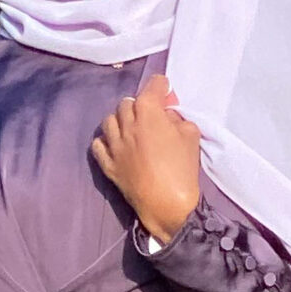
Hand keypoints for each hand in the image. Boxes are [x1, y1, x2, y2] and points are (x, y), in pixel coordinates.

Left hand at [91, 71, 201, 247]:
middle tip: (152, 116)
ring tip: (132, 129)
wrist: (167, 206)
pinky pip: (98, 144)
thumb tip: (167, 115)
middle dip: (140, 105)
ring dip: (121, 120)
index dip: (162, 87)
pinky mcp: (108, 164)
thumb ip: (178, 119)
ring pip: (110, 120)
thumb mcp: (191, 136)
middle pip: (128, 102)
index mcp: (148, 111)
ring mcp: (114, 144)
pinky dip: (106, 141)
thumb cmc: (182, 170)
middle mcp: (126, 123)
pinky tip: (116, 145)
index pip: (153, 85)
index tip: (166, 92)